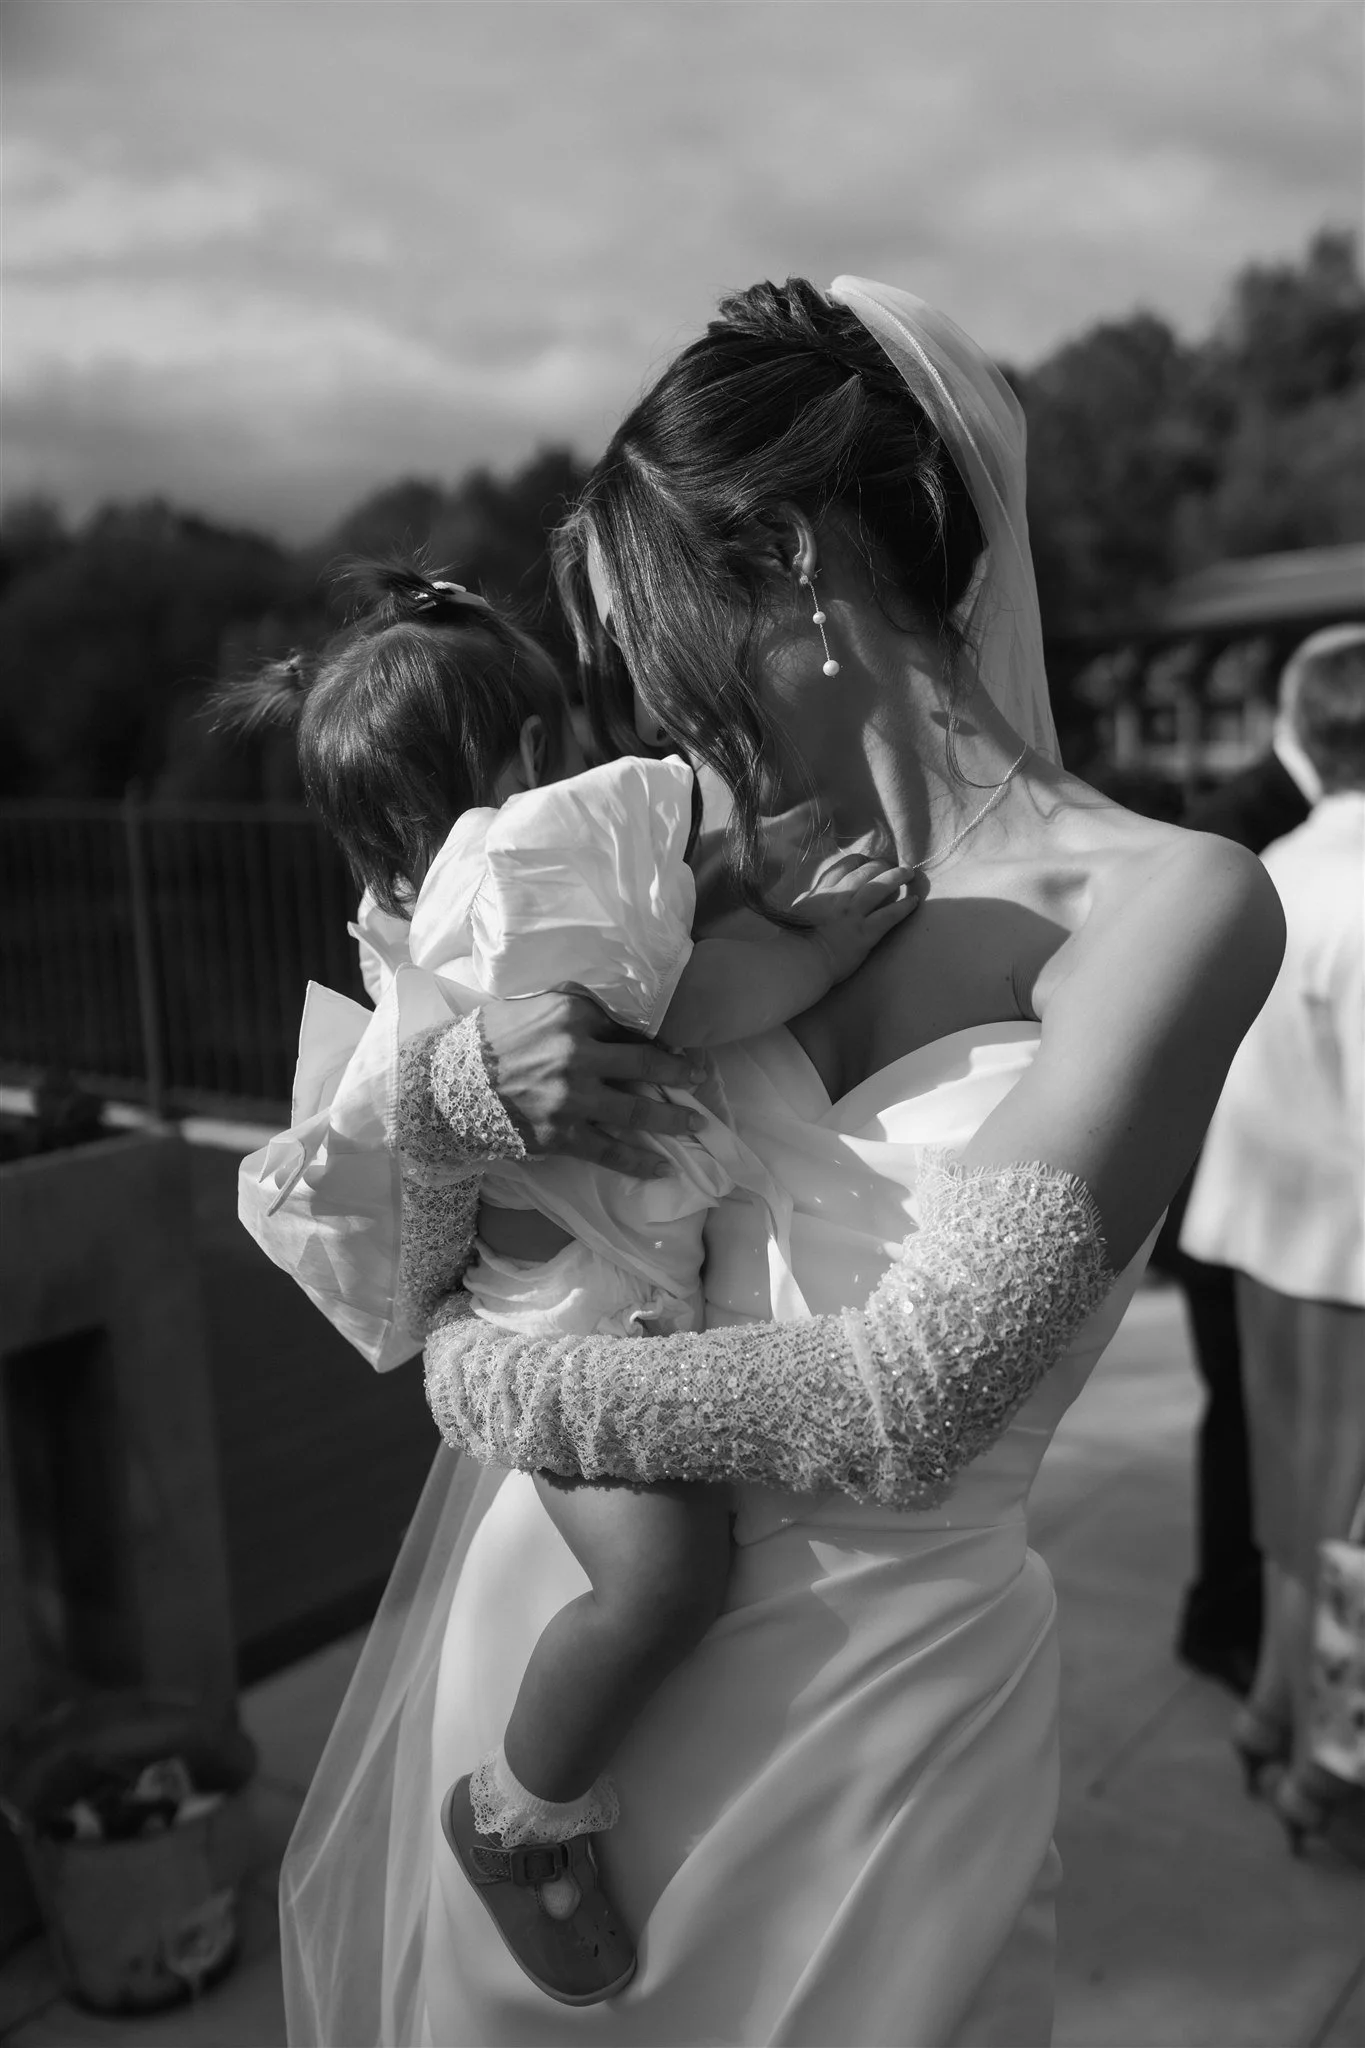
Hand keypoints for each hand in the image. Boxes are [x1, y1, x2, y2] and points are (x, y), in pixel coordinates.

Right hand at [478, 991, 706, 1177]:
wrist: (444, 1084)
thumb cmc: (487, 1040)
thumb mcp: (533, 1006)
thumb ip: (576, 1007)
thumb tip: (620, 1022)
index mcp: (571, 1014)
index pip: (626, 1027)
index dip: (655, 1040)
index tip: (677, 1050)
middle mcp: (577, 1053)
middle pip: (643, 1064)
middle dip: (679, 1073)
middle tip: (701, 1078)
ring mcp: (571, 1098)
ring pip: (635, 1110)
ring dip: (670, 1118)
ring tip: (694, 1124)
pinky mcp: (561, 1134)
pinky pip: (609, 1150)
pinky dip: (638, 1161)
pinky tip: (661, 1167)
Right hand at [793, 857, 919, 981]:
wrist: (799, 960)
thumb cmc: (793, 941)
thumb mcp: (797, 911)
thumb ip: (808, 899)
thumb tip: (812, 894)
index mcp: (821, 892)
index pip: (843, 866)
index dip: (859, 860)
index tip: (868, 860)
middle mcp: (839, 897)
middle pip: (864, 871)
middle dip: (880, 864)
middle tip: (892, 863)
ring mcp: (853, 914)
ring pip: (879, 887)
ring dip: (896, 876)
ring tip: (909, 872)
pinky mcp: (865, 932)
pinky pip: (889, 915)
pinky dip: (904, 906)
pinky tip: (914, 901)